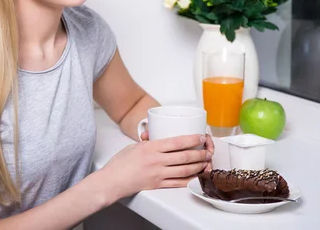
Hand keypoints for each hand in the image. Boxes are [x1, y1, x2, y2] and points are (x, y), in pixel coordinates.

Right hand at [99, 134, 213, 200]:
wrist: (113, 181)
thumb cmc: (120, 163)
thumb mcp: (134, 146)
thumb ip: (148, 141)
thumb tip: (154, 134)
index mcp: (151, 148)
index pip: (176, 142)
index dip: (191, 139)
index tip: (200, 137)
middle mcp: (157, 161)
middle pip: (184, 156)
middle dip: (199, 153)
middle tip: (206, 151)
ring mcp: (158, 174)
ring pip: (184, 170)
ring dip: (197, 166)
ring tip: (205, 163)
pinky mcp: (158, 185)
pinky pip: (178, 183)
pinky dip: (189, 180)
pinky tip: (195, 176)